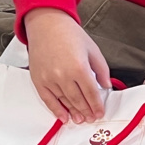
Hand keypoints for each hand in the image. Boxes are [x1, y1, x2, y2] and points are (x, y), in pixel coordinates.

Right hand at [25, 8, 111, 123]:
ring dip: (73, 112)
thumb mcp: (92, 50)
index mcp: (80, 67)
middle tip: (91, 118)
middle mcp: (64, 75)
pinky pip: (48, 99)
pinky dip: (56, 110)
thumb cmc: (70, 35)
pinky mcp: (38, 80)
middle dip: (86, 111)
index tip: (100, 112)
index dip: (97, 105)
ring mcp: (49, 79)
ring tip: (80, 119)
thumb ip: (101, 70)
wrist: (47, 25)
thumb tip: (106, 86)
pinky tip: (63, 116)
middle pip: (78, 100)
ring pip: (64, 101)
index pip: (91, 93)